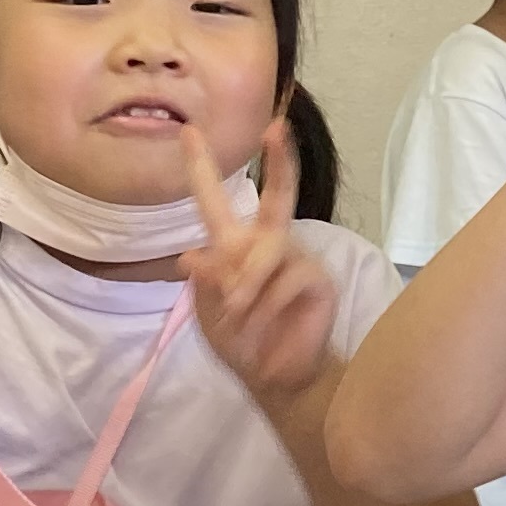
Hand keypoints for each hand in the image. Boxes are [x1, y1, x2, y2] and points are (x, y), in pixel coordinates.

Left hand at [182, 122, 339, 405]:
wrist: (277, 377)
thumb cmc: (242, 342)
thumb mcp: (210, 314)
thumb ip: (205, 285)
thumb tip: (190, 256)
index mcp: (236, 246)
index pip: (215, 201)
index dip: (201, 168)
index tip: (188, 131)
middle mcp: (269, 244)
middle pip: (276, 196)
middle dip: (279, 162)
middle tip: (275, 128)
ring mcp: (297, 259)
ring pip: (269, 250)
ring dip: (246, 286)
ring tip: (238, 314)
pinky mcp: (317, 280)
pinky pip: (288, 279)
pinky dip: (266, 303)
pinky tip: (263, 323)